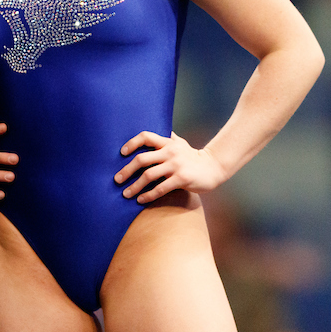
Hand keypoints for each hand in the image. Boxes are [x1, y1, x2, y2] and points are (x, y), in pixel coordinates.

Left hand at [114, 131, 229, 203]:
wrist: (214, 167)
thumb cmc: (193, 157)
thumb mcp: (181, 143)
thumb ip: (168, 138)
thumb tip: (156, 131)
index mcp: (167, 142)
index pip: (145, 137)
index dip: (131, 143)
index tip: (122, 153)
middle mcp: (170, 152)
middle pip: (142, 159)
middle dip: (127, 170)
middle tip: (117, 179)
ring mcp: (175, 166)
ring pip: (148, 175)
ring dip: (134, 186)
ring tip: (126, 194)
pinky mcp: (181, 179)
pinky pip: (160, 188)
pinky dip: (148, 195)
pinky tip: (140, 200)